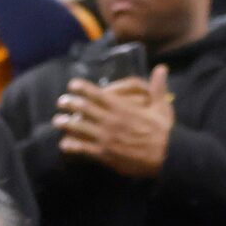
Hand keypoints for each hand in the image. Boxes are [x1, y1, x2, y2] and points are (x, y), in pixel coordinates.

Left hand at [57, 67, 174, 176]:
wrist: (168, 157)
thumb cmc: (165, 132)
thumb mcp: (162, 107)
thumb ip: (157, 87)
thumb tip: (161, 68)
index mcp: (122, 108)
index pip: (96, 94)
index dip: (81, 88)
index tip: (72, 85)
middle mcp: (110, 121)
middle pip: (83, 108)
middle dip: (69, 103)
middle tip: (61, 102)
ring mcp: (106, 138)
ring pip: (79, 128)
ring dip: (66, 123)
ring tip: (57, 121)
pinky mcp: (105, 154)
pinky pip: (83, 148)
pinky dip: (72, 145)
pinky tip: (64, 144)